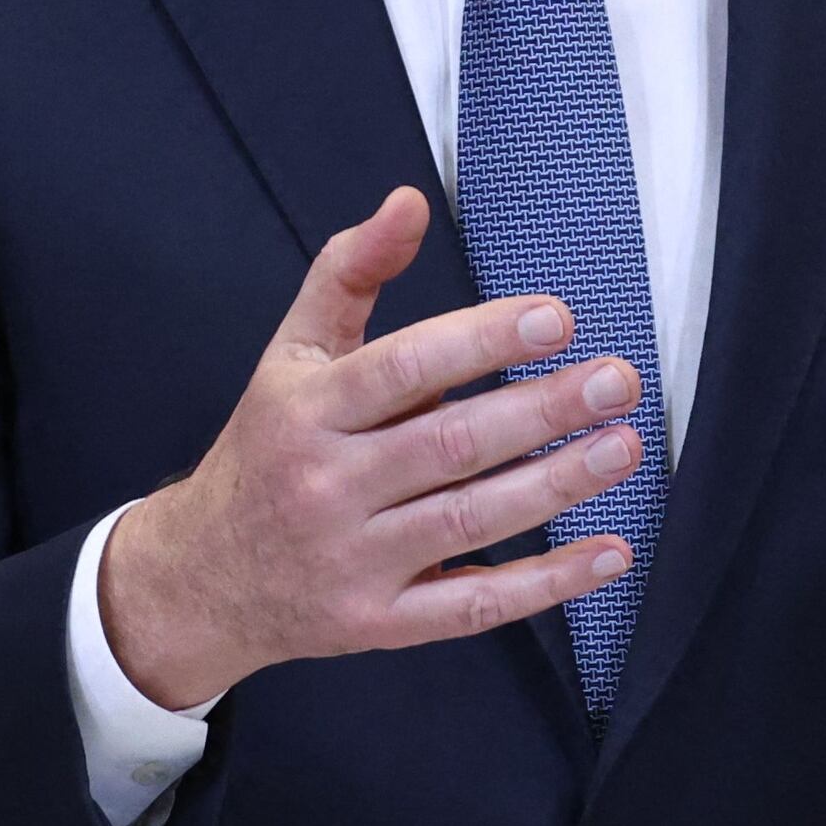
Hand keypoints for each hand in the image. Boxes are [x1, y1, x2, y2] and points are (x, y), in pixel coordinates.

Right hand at [99, 187, 643, 710]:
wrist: (202, 579)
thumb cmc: (267, 451)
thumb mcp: (289, 355)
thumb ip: (348, 272)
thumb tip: (407, 203)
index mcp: (306, 410)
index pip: (401, 369)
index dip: (481, 341)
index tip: (555, 318)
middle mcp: (328, 484)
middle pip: (448, 444)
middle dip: (541, 410)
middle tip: (615, 381)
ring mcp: (354, 560)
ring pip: (469, 519)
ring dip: (556, 485)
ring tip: (623, 446)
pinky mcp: (380, 622)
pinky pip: (473, 606)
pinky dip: (547, 585)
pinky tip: (608, 553)